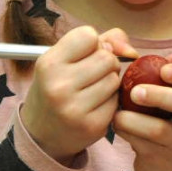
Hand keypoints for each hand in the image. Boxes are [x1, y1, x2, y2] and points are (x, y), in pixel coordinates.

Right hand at [21, 26, 136, 163]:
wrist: (41, 135)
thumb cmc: (56, 89)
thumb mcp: (63, 60)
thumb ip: (101, 41)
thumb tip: (131, 50)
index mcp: (49, 64)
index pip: (88, 35)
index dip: (92, 43)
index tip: (83, 55)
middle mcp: (59, 85)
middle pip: (106, 57)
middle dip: (105, 63)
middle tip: (91, 75)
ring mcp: (75, 108)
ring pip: (115, 79)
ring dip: (109, 82)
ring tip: (92, 90)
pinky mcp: (92, 125)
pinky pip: (117, 101)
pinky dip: (111, 101)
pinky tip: (95, 106)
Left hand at [113, 57, 171, 170]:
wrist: (160, 161)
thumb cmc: (155, 114)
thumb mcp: (155, 89)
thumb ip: (147, 67)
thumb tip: (129, 50)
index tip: (165, 69)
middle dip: (162, 95)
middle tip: (136, 91)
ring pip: (162, 130)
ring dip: (136, 119)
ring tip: (119, 112)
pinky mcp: (162, 158)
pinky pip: (143, 145)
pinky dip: (126, 132)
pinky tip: (115, 124)